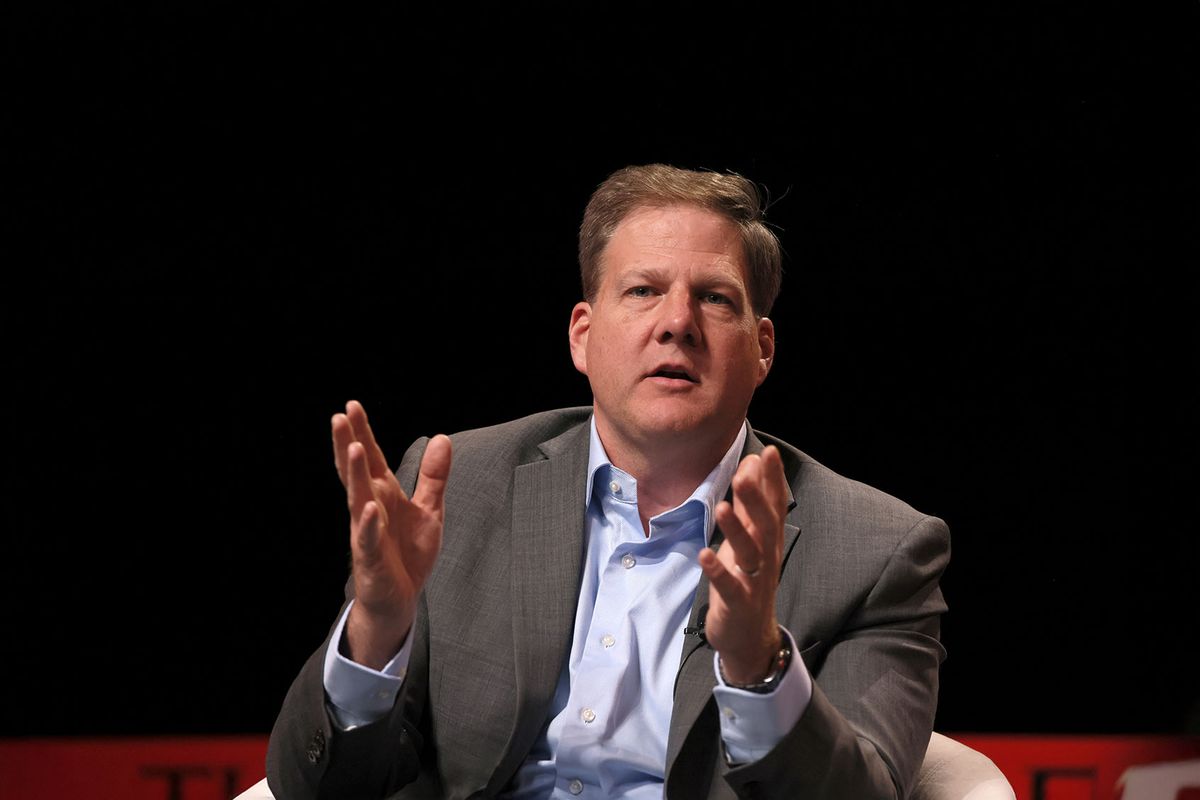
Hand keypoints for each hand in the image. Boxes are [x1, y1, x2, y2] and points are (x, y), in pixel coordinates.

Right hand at [332, 400, 451, 669]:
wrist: (399, 600)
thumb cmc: (408, 553)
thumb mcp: (429, 509)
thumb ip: (433, 476)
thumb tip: (442, 438)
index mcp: (383, 495)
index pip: (372, 459)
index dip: (363, 433)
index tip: (352, 406)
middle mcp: (370, 508)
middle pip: (357, 472)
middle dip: (349, 444)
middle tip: (339, 416)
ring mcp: (367, 532)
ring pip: (357, 499)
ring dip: (355, 475)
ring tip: (354, 449)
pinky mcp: (370, 558)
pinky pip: (366, 539)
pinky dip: (367, 524)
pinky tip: (368, 508)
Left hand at [698, 445, 787, 683]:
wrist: (749, 636)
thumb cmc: (746, 579)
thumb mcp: (750, 540)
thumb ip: (752, 505)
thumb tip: (752, 464)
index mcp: (770, 540)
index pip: (776, 504)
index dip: (774, 479)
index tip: (770, 452)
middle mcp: (767, 557)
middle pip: (765, 524)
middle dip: (756, 499)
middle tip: (744, 473)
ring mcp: (754, 581)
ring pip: (750, 552)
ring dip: (736, 530)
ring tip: (723, 508)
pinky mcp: (738, 603)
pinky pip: (729, 586)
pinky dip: (718, 571)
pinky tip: (704, 555)